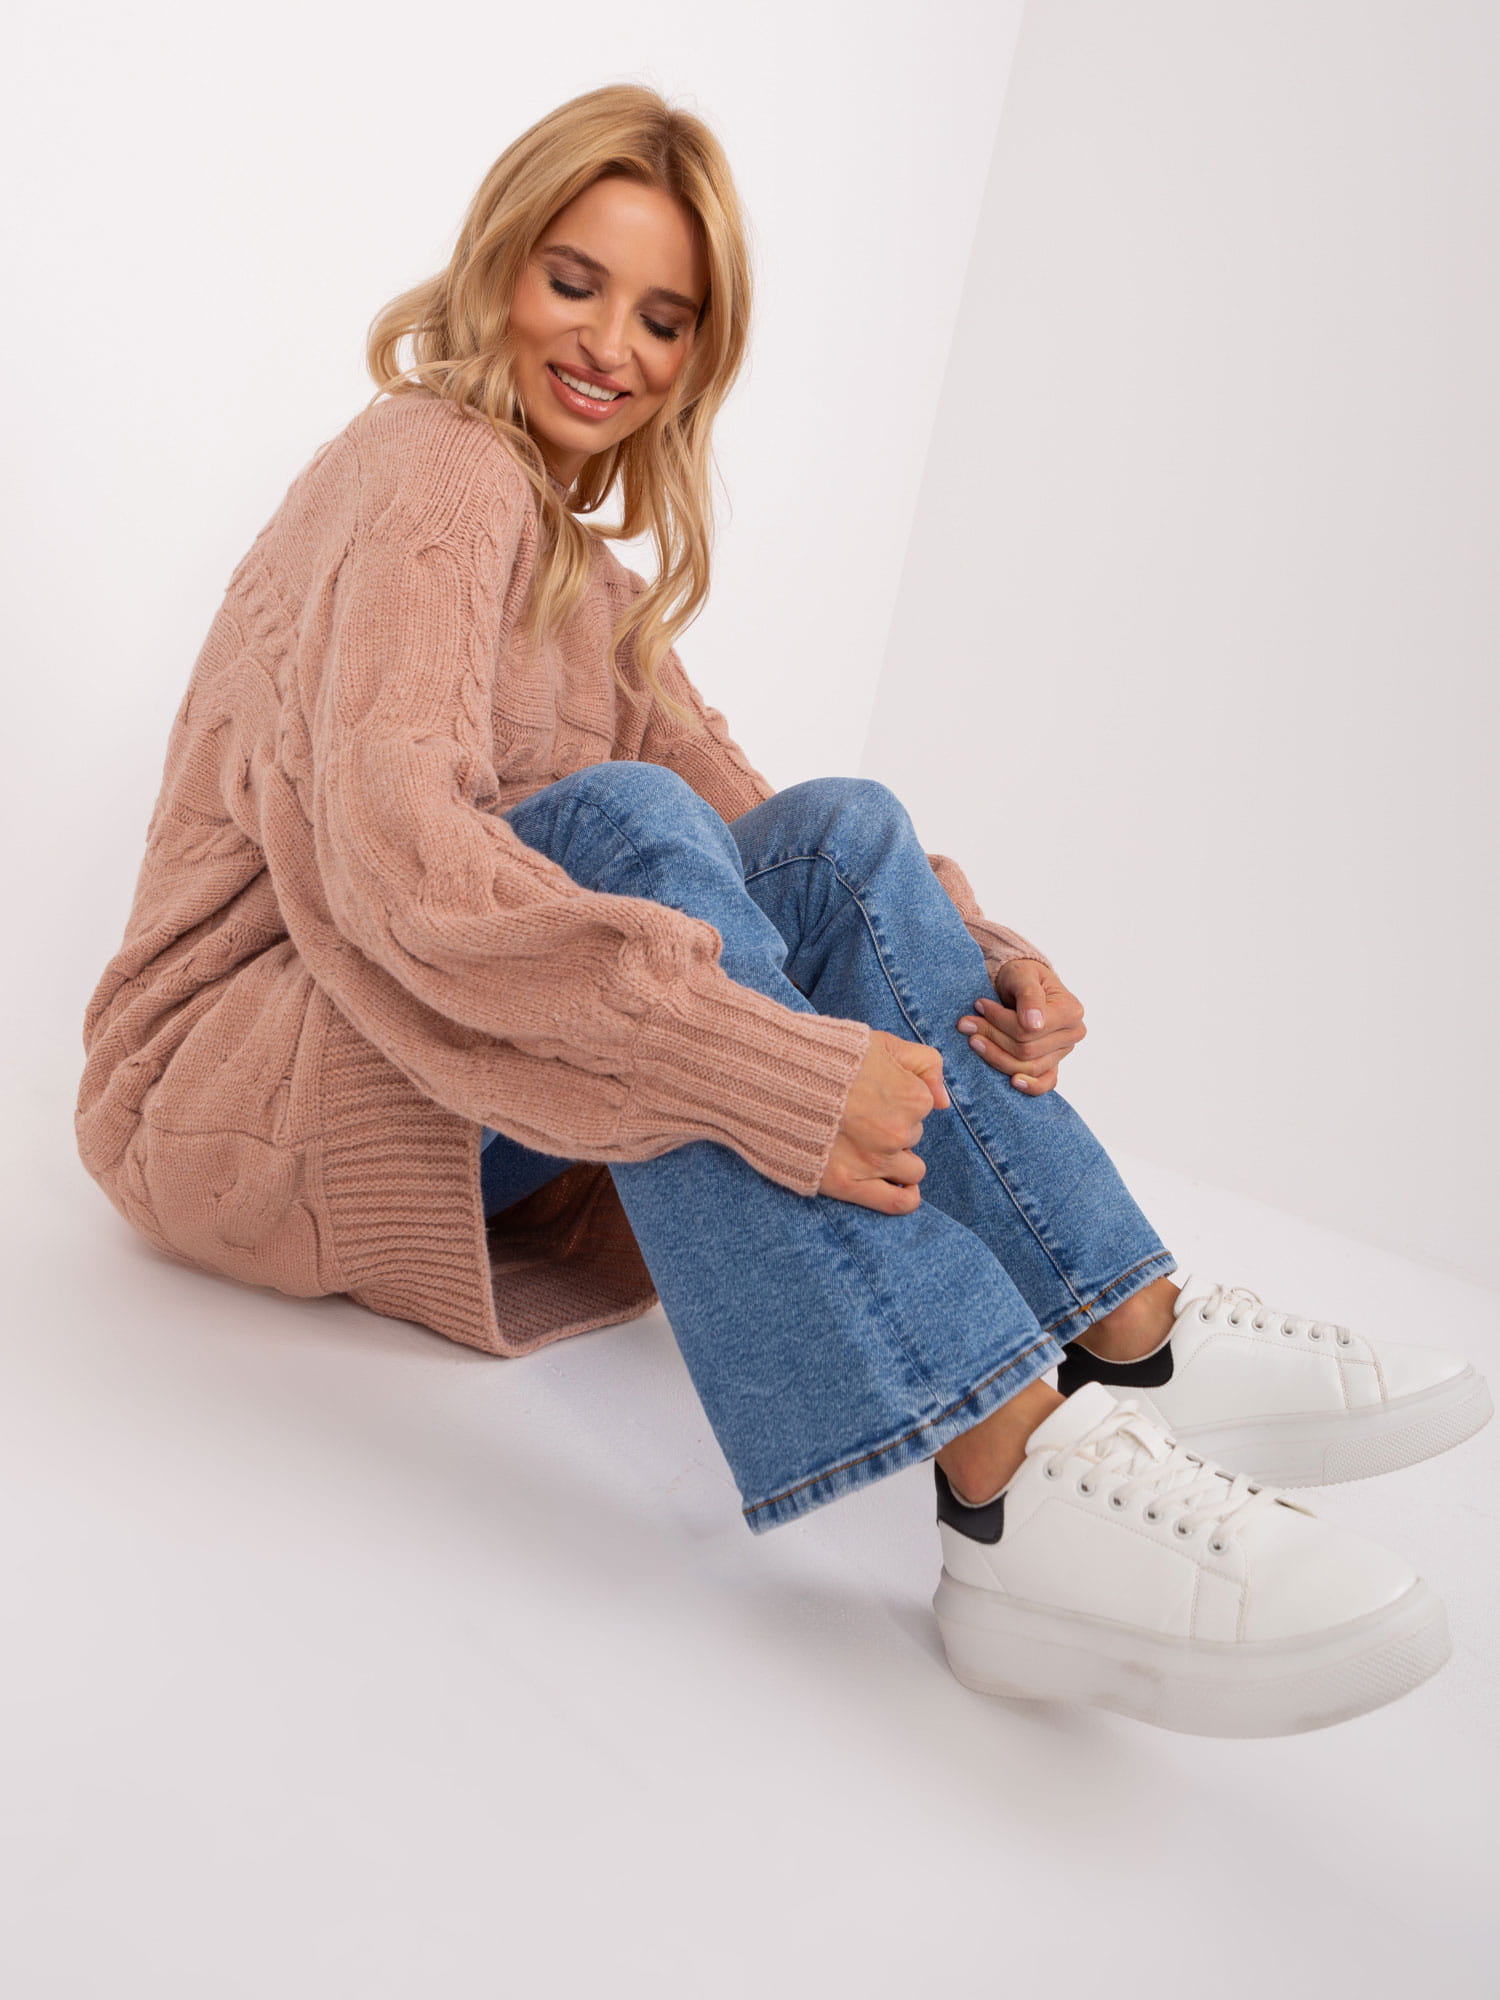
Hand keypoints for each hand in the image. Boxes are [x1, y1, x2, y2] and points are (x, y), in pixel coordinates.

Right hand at [818, 1028, 949, 1214]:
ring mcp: (876, 1162)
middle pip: (912, 1136)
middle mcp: (900, 1133)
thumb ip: (925, 1063)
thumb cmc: (827, 1056)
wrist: (773, 1078)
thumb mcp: (881, 1042)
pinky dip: (906, 1198)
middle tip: (860, 1115)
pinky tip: (901, 1188)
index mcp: (912, 1097)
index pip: (922, 1105)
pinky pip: (898, 1203)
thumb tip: (946, 1101)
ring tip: (869, 1146)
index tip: (874, 1092)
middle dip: (893, 1127)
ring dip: (897, 1159)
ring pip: (912, 1170)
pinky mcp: (850, 1184)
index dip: (899, 1096)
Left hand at [955, 958, 1085, 1095]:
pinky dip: (1030, 1086)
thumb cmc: (1023, 976)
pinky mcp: (1053, 1064)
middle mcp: (1072, 1034)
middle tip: (967, 1022)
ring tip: (973, 1039)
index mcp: (1070, 1011)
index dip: (1000, 1021)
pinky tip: (1012, 1082)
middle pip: (1026, 1050)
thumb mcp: (1023, 975)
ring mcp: (1062, 1052)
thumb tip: (1034, 1025)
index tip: (979, 1005)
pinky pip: (1045, 1083)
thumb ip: (1029, 996)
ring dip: (995, 1056)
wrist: (1023, 983)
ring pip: (1027, 1067)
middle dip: (992, 1036)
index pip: (1029, 1029)